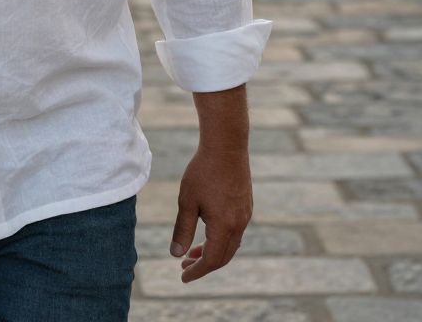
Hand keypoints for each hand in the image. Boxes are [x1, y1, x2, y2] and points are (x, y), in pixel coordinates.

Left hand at [169, 145, 252, 283]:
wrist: (226, 145)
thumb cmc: (202, 171)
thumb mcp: (187, 201)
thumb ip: (183, 229)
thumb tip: (176, 254)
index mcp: (224, 226)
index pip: (212, 260)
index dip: (197, 271)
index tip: (183, 277)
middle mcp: (239, 224)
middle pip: (223, 256)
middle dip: (204, 264)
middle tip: (184, 266)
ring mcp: (245, 214)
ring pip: (230, 244)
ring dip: (212, 251)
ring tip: (193, 251)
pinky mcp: (246, 205)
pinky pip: (235, 231)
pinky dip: (221, 239)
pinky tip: (208, 232)